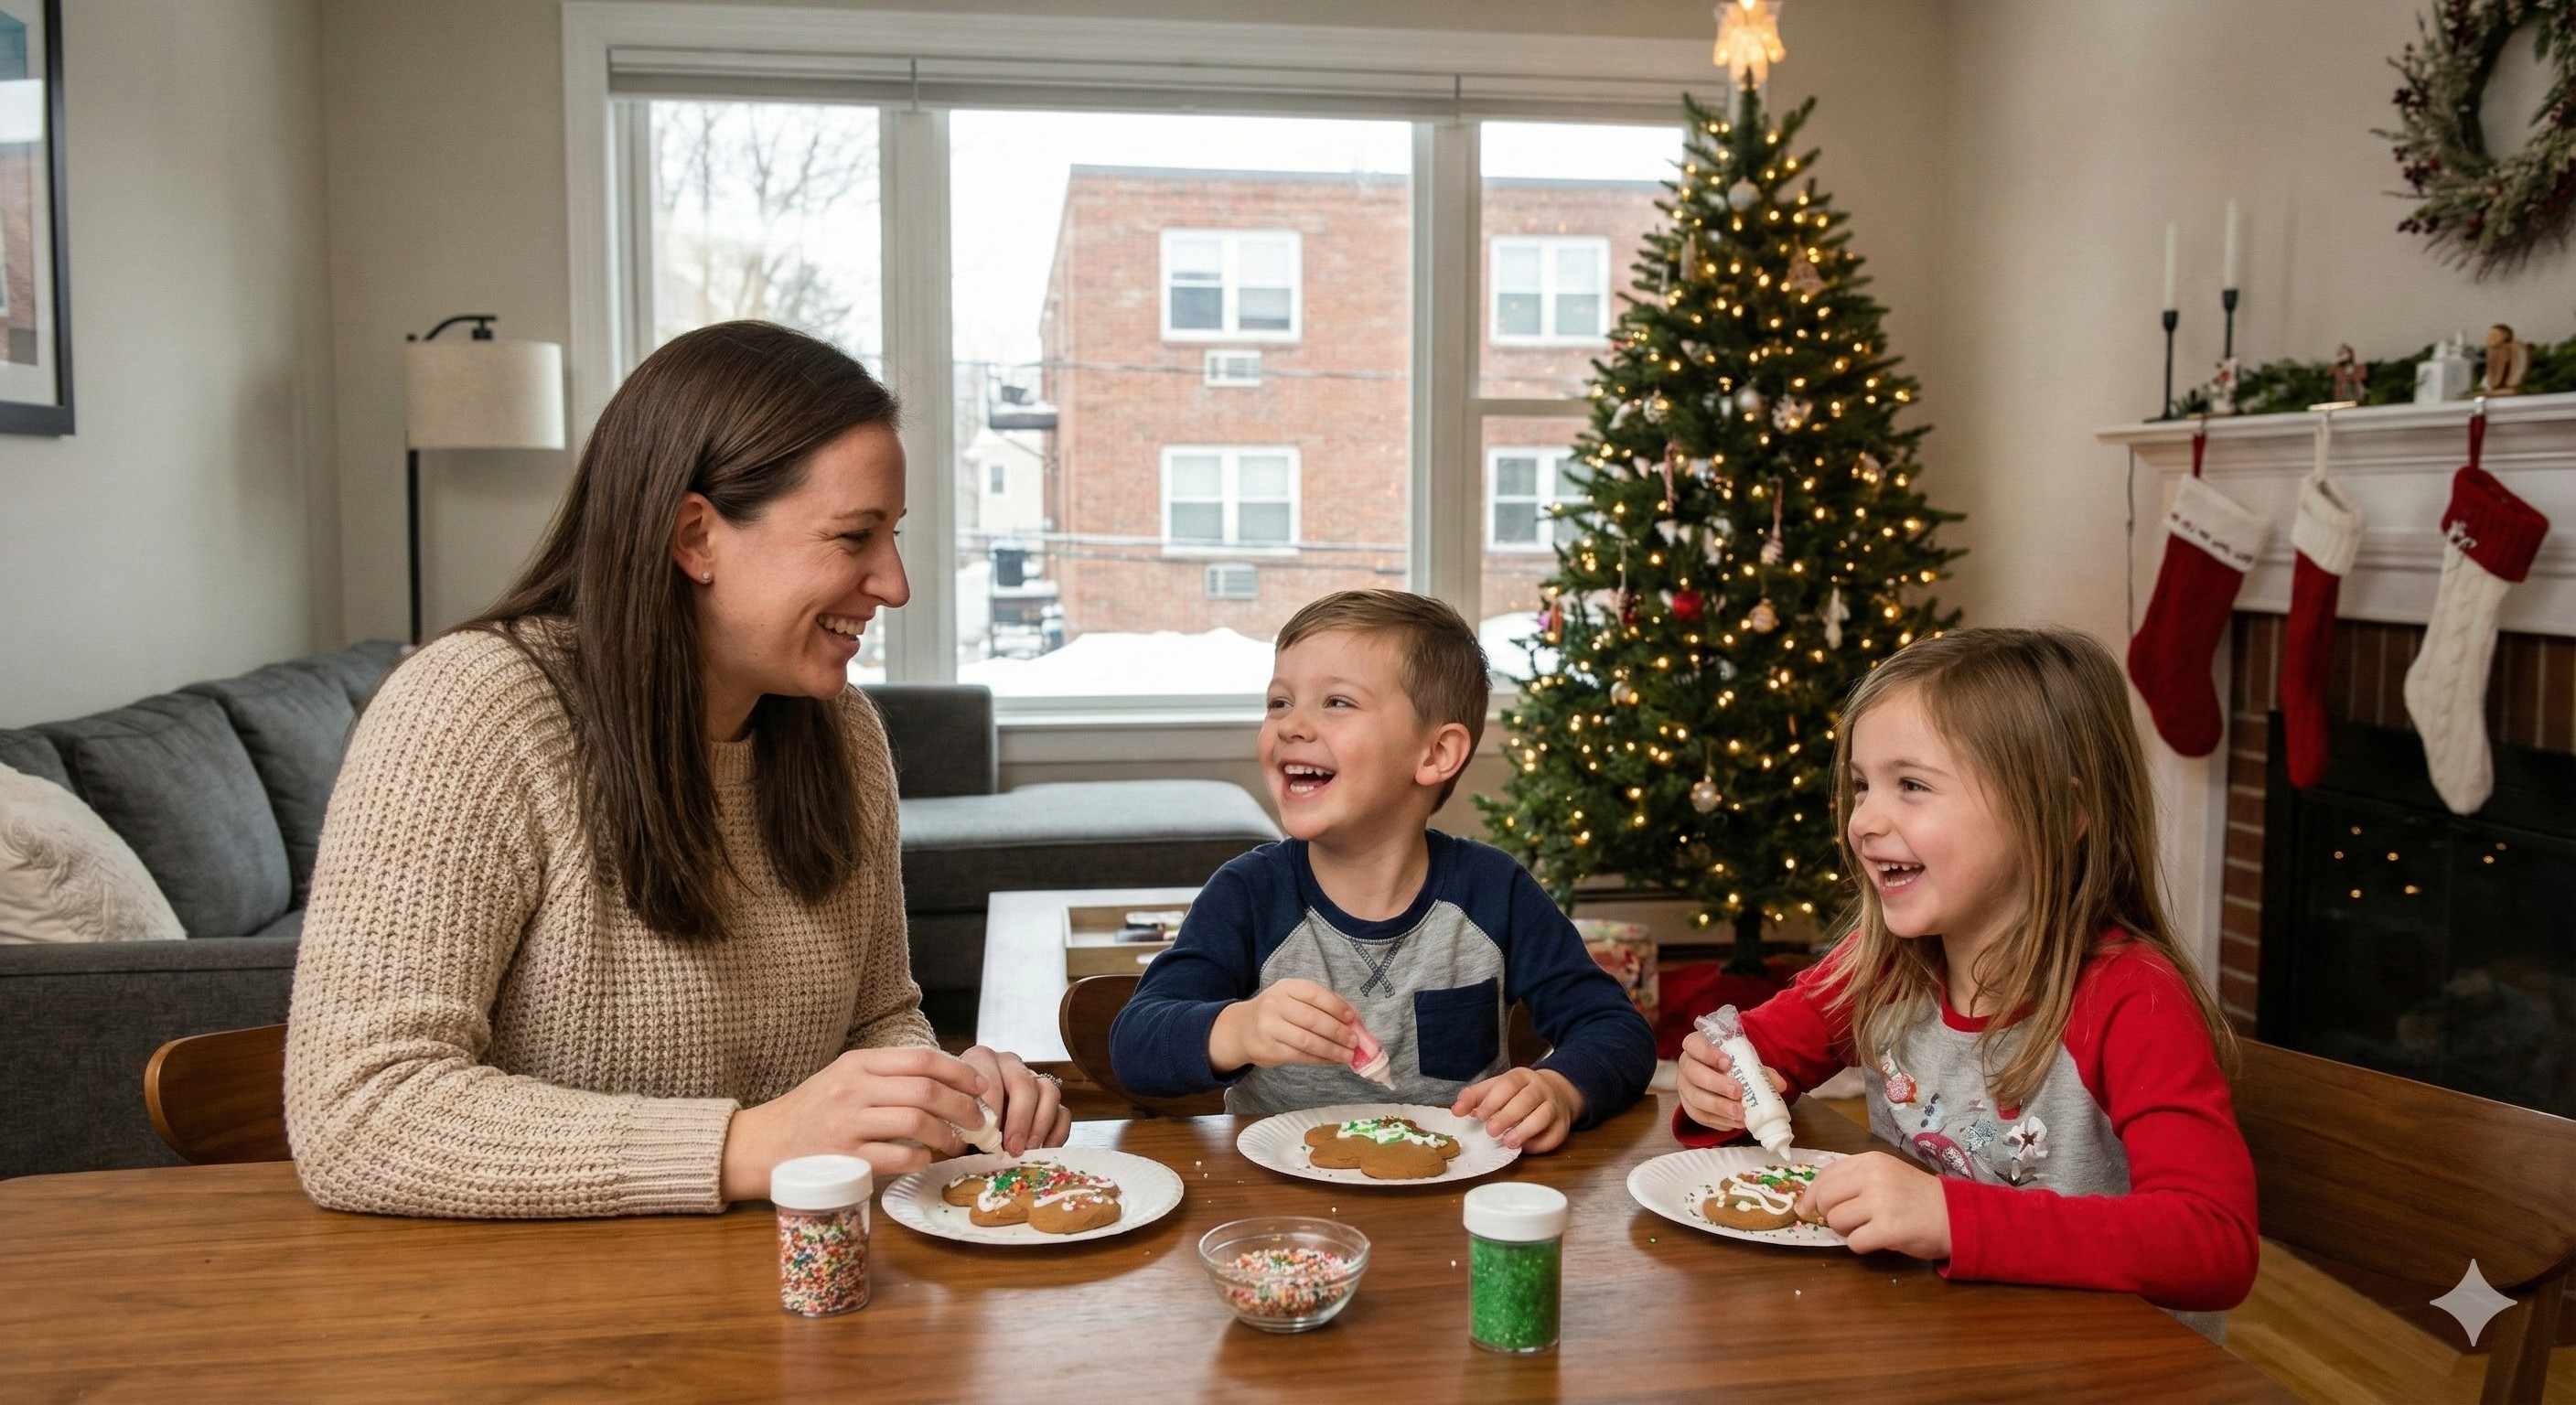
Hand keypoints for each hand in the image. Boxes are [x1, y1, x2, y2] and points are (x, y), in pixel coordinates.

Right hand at [718, 1045, 988, 1202]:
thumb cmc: (810, 1112)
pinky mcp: (844, 1158)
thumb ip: (887, 1077)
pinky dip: (921, 1159)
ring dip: (947, 1135)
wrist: (760, 1144)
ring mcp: (847, 1123)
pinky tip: (925, 1160)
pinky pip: (898, 1157)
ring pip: (917, 1122)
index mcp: (858, 1063)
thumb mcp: (843, 1079)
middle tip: (978, 1120)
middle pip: (927, 1090)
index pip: (922, 1059)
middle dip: (963, 1106)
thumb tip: (947, 1083)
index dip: (959, 1073)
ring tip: (956, 1143)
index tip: (980, 1086)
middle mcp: (853, 1088)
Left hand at [957, 1045, 1072, 1156]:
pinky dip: (1056, 1134)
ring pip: (1049, 1093)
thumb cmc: (955, 1122)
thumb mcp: (948, 1120)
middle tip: (1012, 1147)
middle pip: (1025, 1083)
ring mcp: (1034, 1081)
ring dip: (1039, 1125)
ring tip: (1028, 1150)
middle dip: (1019, 1118)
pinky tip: (1042, 1151)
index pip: (991, 1077)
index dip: (991, 1107)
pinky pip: (1063, 1113)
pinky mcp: (1050, 1103)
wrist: (966, 1128)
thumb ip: (954, 1126)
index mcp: (981, 1061)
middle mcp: (1010, 1065)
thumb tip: (965, 1141)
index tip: (986, 1135)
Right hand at [1207, 979, 1359, 1072]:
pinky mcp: (1270, 1050)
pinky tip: (1333, 1060)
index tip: (1353, 1017)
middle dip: (1338, 1031)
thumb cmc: (1277, 1012)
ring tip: (1348, 1055)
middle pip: (1312, 1019)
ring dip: (1332, 1049)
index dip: (1336, 1006)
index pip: (1314, 993)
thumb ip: (1322, 1004)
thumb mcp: (1293, 998)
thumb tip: (1354, 1018)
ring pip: (1307, 1041)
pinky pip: (1301, 1056)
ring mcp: (1270, 1028)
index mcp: (1285, 987)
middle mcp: (1275, 1005)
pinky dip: (1321, 1059)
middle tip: (1354, 1041)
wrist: (1241, 1029)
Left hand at [1453, 1067, 1583, 1152]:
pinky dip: (1540, 1143)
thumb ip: (1476, 1097)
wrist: (1557, 1093)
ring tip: (1508, 1142)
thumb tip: (1456, 1110)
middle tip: (1491, 1131)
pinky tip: (1526, 1147)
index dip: (1494, 1100)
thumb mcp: (1497, 1088)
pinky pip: (1555, 1135)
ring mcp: (1555, 1106)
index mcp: (1522, 1077)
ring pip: (1544, 1116)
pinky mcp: (1563, 1125)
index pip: (1509, 1084)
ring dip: (1525, 1130)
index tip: (1479, 1115)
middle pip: (1527, 1099)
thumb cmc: (1519, 1093)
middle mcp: (1541, 1089)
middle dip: (1508, 1115)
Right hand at [1675, 1031, 1782, 1134]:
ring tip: (1739, 1113)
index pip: (1693, 1045)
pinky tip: (1735, 1123)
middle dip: (1715, 1084)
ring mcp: (1685, 1087)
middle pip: (1692, 1073)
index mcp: (1696, 1046)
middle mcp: (1686, 1065)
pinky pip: (1699, 1116)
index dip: (1707, 1053)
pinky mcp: (1689, 1107)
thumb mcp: (1747, 1062)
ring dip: (1718, 1107)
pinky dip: (1718, 1121)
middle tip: (1738, 1092)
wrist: (1724, 1078)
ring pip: (1694, 1098)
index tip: (1728, 1062)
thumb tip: (1780, 1085)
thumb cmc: (1735, 1065)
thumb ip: (1762, 1071)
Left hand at [1800, 1151, 1951, 1258]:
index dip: (1811, 1194)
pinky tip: (1878, 1240)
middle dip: (1829, 1215)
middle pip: (1825, 1199)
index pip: (1825, 1175)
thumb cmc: (1917, 1197)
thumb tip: (1810, 1200)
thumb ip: (1853, 1180)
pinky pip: (1854, 1242)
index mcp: (1871, 1161)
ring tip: (1868, 1228)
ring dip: (1846, 1231)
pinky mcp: (1888, 1228)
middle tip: (1848, 1222)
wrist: (1955, 1215)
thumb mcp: (1886, 1175)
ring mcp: (1881, 1202)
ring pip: (1836, 1221)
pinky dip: (1861, 1246)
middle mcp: (1874, 1177)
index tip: (1806, 1207)